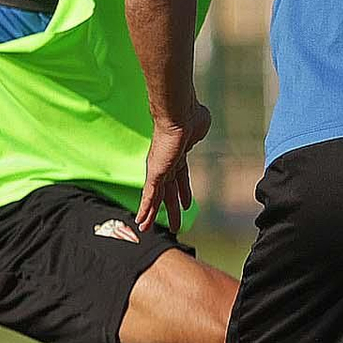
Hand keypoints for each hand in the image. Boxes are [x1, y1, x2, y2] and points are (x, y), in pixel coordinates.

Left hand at [136, 101, 212, 232]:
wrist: (180, 113)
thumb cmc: (191, 116)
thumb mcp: (200, 128)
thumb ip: (197, 135)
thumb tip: (197, 134)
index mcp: (179, 155)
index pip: (180, 177)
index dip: (184, 192)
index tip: (187, 204)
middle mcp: (167, 163)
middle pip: (168, 191)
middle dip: (170, 209)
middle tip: (172, 224)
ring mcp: (160, 169)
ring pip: (155, 197)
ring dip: (152, 214)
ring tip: (147, 229)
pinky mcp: (155, 173)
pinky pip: (149, 195)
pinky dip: (146, 209)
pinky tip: (142, 221)